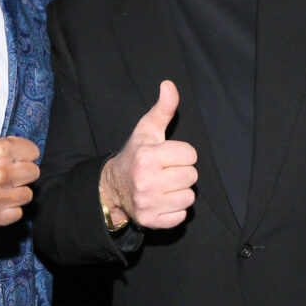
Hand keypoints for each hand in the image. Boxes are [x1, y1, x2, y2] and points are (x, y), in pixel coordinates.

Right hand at [0, 64, 39, 227]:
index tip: (4, 152)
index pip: (32, 151)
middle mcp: (0, 174)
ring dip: (15, 190)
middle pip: (33, 173)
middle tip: (0, 168)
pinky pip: (17, 214)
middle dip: (19, 170)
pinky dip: (8, 209)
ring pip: (27, 194)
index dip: (19, 150)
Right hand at [99, 80, 197, 228]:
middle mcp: (146, 181)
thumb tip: (169, 84)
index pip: (191, 155)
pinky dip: (175, 210)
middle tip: (166, 171)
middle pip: (192, 176)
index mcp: (147, 157)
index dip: (182, 154)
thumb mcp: (147, 130)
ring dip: (180, 191)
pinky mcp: (152, 221)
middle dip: (182, 172)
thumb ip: (163, 108)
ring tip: (165, 186)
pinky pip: (181, 216)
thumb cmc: (136, 155)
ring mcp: (148, 204)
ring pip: (189, 197)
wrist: (113, 187)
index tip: (168, 155)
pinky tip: (162, 200)